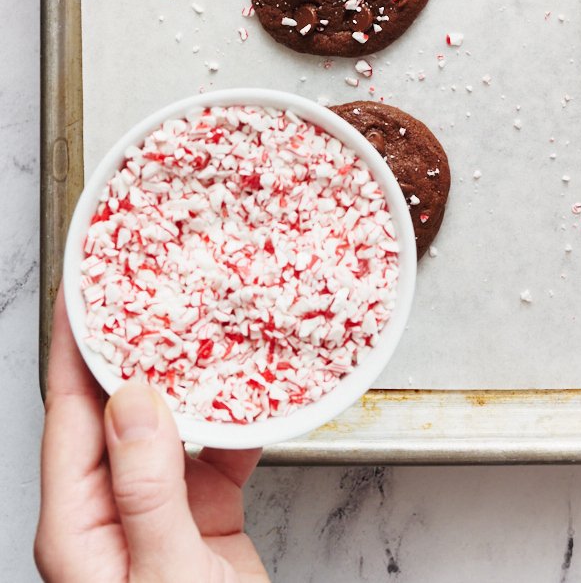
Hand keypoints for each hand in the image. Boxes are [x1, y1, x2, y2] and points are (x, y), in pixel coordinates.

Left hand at [36, 286, 269, 582]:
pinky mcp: (204, 517)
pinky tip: (260, 384)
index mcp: (78, 527)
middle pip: (116, 404)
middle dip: (134, 339)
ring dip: (193, 371)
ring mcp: (158, 513)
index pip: (69, 410)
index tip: (87, 284)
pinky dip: (241, 412)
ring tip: (210, 314)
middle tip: (155, 279)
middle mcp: (112, 511)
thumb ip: (146, 491)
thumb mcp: (166, 575)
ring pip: (170, 418)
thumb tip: (132, 402)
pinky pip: (219, 446)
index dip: (76, 340)